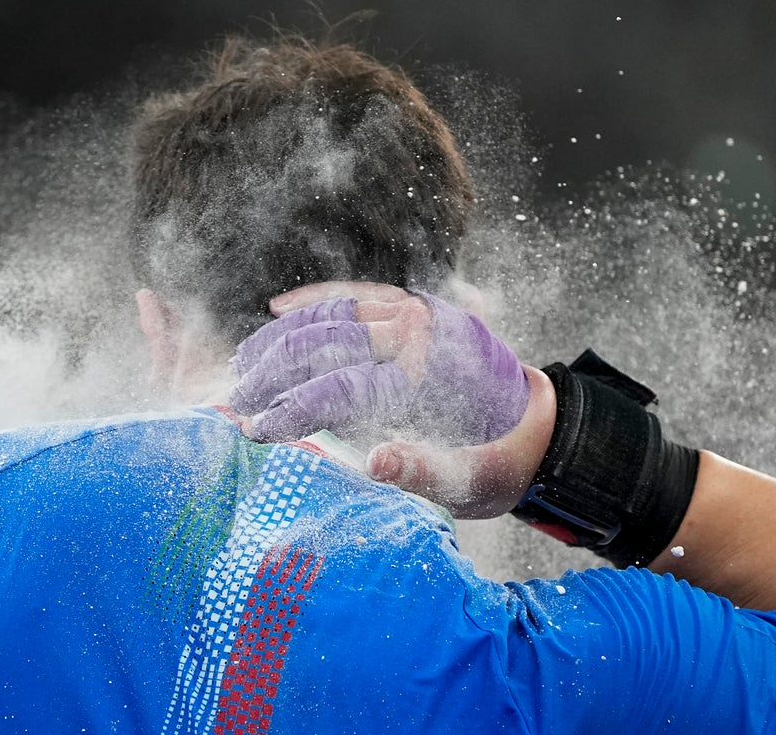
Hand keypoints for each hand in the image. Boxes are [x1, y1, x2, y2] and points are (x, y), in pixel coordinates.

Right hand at [229, 282, 549, 516]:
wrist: (540, 423)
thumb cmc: (499, 461)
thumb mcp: (471, 480)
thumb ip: (422, 469)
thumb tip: (373, 461)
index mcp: (429, 379)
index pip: (340, 388)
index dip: (291, 409)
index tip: (255, 429)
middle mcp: (420, 335)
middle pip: (326, 344)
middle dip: (272, 373)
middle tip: (235, 401)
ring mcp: (417, 313)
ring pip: (332, 315)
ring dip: (281, 338)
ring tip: (243, 365)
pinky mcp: (415, 306)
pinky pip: (356, 295)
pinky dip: (315, 299)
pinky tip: (278, 308)